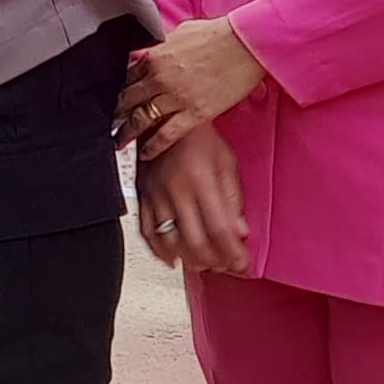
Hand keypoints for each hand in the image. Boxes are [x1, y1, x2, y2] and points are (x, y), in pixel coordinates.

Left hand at [117, 17, 267, 156]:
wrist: (246, 43)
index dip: (117, 89)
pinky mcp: (194, 113)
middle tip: (108, 123)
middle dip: (115, 112)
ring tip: (118, 142)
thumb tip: (152, 48)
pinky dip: (153, 146)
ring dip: (126, 133)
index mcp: (154, 56)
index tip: (114, 99)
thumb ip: (162, 45)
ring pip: (141, 119)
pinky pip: (167, 134)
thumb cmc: (218, 34)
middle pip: (127, 99)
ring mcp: (176, 97)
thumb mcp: (180, 32)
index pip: (125, 77)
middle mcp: (160, 78)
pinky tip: (145, 154)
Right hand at [134, 125, 248, 273]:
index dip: (231, 252)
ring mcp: (156, 195)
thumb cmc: (196, 135)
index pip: (219, 228)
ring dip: (189, 260)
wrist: (162, 117)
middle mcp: (176, 190)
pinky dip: (159, 251)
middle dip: (214, 261)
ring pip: (170, 241)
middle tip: (225, 266)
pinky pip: (145, 231)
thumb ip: (233, 198)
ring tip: (203, 264)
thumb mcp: (226, 160)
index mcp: (201, 180)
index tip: (241, 263)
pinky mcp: (141, 196)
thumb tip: (240, 230)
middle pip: (195, 241)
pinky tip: (172, 259)